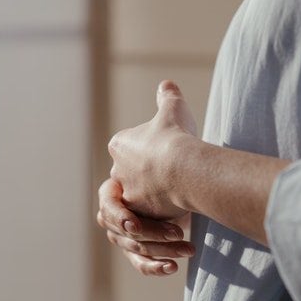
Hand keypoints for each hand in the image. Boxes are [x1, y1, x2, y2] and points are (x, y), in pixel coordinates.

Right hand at [97, 178, 195, 275]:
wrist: (179, 185)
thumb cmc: (165, 173)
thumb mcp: (157, 171)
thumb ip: (147, 173)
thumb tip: (143, 166)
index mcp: (110, 192)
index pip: (108, 207)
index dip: (120, 218)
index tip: (135, 226)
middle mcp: (112, 216)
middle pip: (127, 232)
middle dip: (154, 234)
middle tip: (178, 233)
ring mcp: (122, 236)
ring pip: (138, 248)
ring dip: (165, 250)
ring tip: (188, 249)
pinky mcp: (135, 251)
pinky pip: (142, 264)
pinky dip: (157, 267)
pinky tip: (172, 267)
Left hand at [107, 80, 196, 219]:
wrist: (184, 168)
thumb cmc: (177, 136)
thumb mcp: (174, 109)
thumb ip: (168, 96)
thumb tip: (166, 84)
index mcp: (119, 144)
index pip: (130, 148)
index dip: (150, 149)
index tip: (166, 150)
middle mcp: (116, 169)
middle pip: (132, 173)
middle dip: (149, 175)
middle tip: (173, 174)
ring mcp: (126, 193)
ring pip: (139, 196)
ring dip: (154, 195)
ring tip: (175, 193)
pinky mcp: (137, 214)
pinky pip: (147, 215)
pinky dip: (159, 213)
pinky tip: (176, 208)